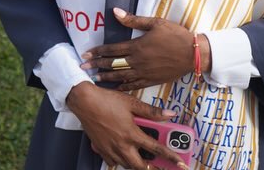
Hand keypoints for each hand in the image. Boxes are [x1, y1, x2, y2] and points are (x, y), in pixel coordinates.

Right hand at [67, 81, 189, 169]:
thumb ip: (152, 111)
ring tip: (144, 163)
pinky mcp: (101, 149)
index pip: (156, 150)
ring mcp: (110, 149)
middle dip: (152, 169)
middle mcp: (121, 146)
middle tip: (161, 168)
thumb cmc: (106, 100)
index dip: (170, 157)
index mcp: (131, 134)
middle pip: (140, 166)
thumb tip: (169, 114)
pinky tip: (123, 155)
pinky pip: (113, 162)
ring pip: (126, 165)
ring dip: (137, 165)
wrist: (84, 101)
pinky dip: (120, 161)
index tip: (180, 163)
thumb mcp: (132, 103)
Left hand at [82, 8, 210, 91]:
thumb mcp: (156, 23)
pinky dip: (124, 86)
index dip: (98, 52)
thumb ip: (134, 20)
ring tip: (95, 79)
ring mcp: (144, 72)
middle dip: (97, 66)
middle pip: (113, 64)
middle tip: (83, 68)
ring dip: (107, 77)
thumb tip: (116, 12)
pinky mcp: (152, 80)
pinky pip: (134, 84)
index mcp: (137, 46)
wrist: (193, 54)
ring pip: (121, 76)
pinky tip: (116, 87)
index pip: (112, 49)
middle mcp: (138, 61)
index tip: (86, 54)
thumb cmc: (176, 35)